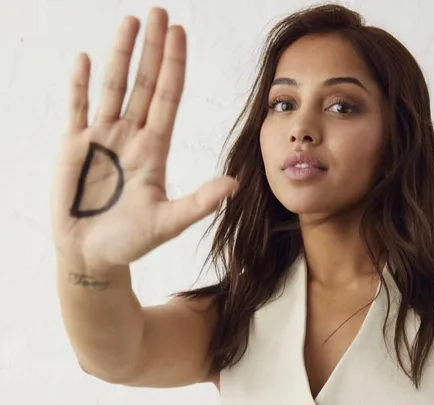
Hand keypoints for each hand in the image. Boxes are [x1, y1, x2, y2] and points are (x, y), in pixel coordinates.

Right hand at [51, 8, 237, 270]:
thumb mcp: (168, 222)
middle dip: (152, 49)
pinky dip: (80, 84)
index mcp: (154, 149)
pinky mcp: (73, 146)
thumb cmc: (130, 240)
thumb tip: (234, 184)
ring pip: (113, 87)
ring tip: (130, 22)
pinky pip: (77, 108)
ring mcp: (101, 137)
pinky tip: (86, 59)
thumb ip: (198, 203)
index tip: (180, 34)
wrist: (92, 255)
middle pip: (144, 83)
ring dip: (120, 55)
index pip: (168, 98)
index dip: (174, 66)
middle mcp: (130, 136)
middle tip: (159, 13)